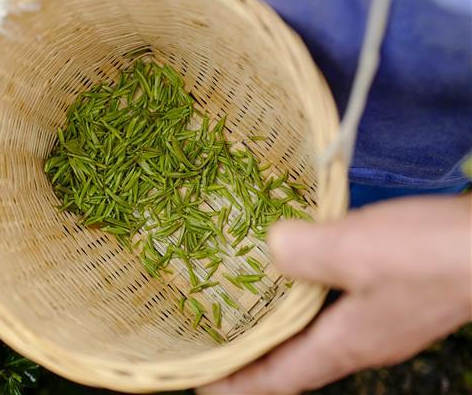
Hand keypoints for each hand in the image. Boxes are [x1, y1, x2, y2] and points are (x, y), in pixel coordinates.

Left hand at [201, 195, 471, 394]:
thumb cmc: (429, 255)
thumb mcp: (355, 250)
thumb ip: (303, 253)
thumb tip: (270, 249)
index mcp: (347, 344)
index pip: (280, 377)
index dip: (238, 384)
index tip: (200, 384)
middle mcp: (363, 342)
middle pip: (295, 358)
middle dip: (253, 355)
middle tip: (213, 341)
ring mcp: (383, 320)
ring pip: (315, 330)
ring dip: (278, 324)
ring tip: (243, 306)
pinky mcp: (397, 296)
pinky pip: (335, 304)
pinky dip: (306, 296)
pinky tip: (297, 270)